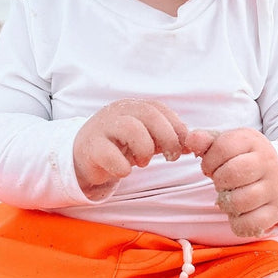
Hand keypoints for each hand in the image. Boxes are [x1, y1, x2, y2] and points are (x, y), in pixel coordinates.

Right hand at [74, 99, 188, 199]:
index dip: (176, 127)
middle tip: (171, 156)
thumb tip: (192, 144)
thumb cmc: (119, 147)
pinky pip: (110, 154)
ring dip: (144, 149)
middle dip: (167, 137)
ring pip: (131, 128)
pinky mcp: (91, 148)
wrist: (84, 157)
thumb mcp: (146, 140)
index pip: (159, 109)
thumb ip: (167, 139)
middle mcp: (117, 112)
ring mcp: (102, 128)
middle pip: (149, 114)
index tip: (183, 146)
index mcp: (132, 107)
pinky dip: (123, 167)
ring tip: (144, 162)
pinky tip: (124, 170)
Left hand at [187, 128, 277, 237]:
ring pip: (240, 201)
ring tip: (230, 197)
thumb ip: (204, 141)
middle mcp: (268, 162)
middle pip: (232, 174)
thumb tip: (191, 140)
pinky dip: (238, 223)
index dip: (209, 161)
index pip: (223, 147)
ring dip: (226, 203)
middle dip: (218, 181)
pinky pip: (251, 224)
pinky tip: (239, 212)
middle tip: (222, 183)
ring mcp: (275, 187)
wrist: (276, 173)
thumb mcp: (224, 144)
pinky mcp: (277, 210)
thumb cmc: (241, 159)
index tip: (211, 168)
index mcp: (253, 141)